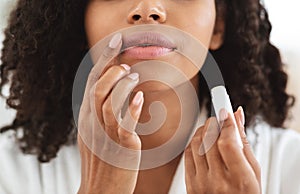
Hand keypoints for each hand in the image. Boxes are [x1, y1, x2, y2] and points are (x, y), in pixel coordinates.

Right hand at [77, 33, 142, 193]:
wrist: (100, 191)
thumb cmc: (103, 163)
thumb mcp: (96, 135)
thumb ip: (102, 114)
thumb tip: (117, 95)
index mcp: (87, 119)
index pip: (93, 83)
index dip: (104, 61)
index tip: (116, 42)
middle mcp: (93, 124)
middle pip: (97, 87)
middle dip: (111, 67)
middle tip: (125, 62)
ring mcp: (105, 135)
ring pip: (107, 101)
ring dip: (121, 85)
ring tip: (134, 76)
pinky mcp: (121, 147)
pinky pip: (123, 123)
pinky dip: (131, 107)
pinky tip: (139, 97)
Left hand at [185, 107, 260, 193]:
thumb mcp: (253, 172)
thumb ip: (244, 143)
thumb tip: (237, 117)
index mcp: (239, 179)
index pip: (227, 142)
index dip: (226, 123)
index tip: (226, 111)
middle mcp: (218, 181)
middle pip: (209, 139)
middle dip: (214, 122)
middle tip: (219, 118)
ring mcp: (201, 183)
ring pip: (196, 143)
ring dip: (203, 130)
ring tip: (211, 129)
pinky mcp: (189, 184)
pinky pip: (187, 154)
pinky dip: (194, 142)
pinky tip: (202, 141)